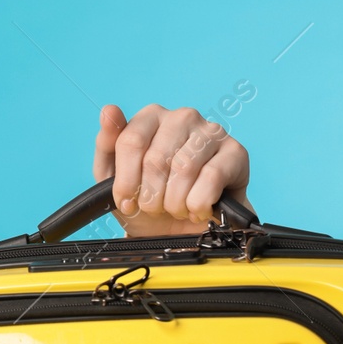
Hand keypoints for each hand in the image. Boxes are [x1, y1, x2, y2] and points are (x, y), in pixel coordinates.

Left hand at [93, 103, 252, 236]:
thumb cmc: (147, 199)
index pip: (131, 142)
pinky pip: (212, 177)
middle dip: (151, 196)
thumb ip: (106, 144)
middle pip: (156, 159)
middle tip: (155, 209)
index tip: (127, 202)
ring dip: (175, 202)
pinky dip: (199, 203)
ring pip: (184, 168)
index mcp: (151, 116)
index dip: (126, 181)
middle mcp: (183, 117)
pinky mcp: (236, 152)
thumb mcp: (113, 177)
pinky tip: (197, 209)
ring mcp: (212, 131)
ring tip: (176, 209)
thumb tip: (108, 110)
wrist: (180, 233)